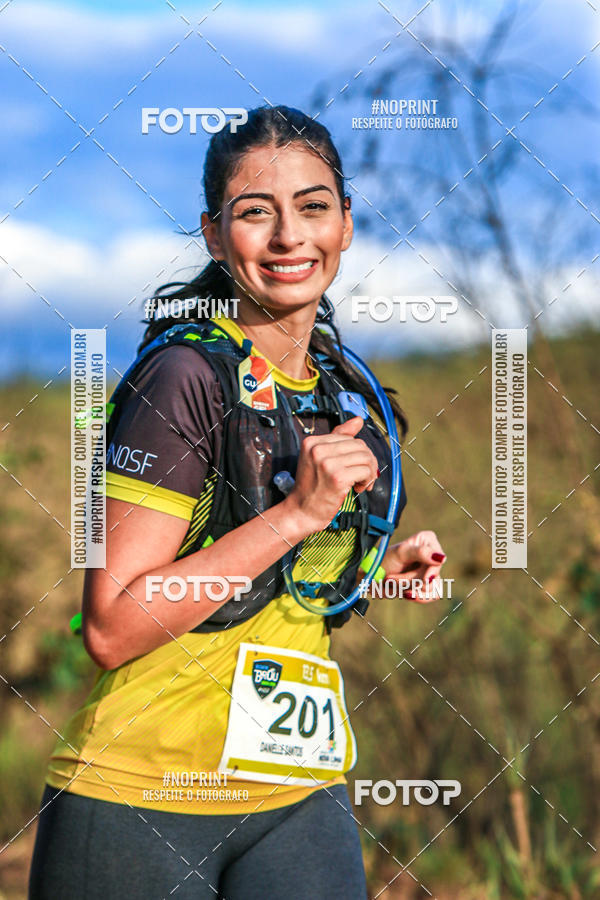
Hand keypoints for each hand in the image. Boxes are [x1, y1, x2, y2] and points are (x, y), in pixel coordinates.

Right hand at [284, 416, 378, 534]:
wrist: (300, 512)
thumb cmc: (312, 488)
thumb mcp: (320, 458)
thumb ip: (338, 438)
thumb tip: (358, 420)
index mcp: (312, 442)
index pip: (349, 438)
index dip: (356, 453)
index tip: (352, 468)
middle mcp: (317, 449)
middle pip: (359, 445)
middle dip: (366, 462)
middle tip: (361, 478)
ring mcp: (327, 463)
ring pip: (365, 457)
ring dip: (369, 472)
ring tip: (360, 483)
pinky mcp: (337, 477)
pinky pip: (366, 470)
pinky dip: (367, 480)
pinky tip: (358, 488)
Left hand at [379, 530, 445, 602]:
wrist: (372, 575)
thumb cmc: (384, 559)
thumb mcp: (400, 553)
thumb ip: (420, 552)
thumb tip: (442, 558)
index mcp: (428, 540)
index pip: (438, 560)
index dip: (432, 571)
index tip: (425, 579)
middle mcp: (432, 554)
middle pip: (433, 576)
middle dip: (410, 580)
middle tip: (390, 578)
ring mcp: (431, 570)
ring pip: (432, 588)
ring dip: (410, 588)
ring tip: (392, 584)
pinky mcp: (428, 584)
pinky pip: (432, 595)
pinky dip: (418, 597)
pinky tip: (405, 594)